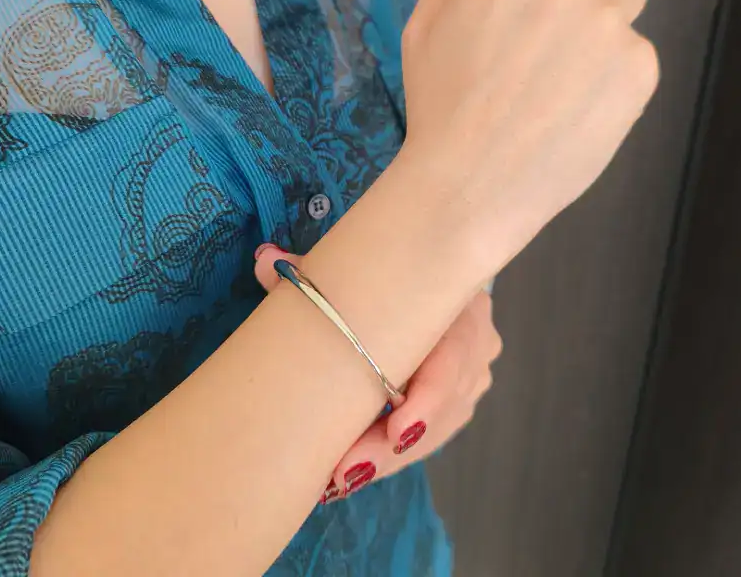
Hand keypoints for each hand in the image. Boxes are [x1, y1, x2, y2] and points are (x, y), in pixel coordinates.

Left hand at [254, 246, 501, 502]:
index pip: (455, 355)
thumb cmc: (391, 272)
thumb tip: (264, 261)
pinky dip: (391, 454)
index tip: (396, 433)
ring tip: (335, 479)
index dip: (429, 399)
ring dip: (387, 458)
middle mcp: (476, 342)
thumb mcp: (355, 269)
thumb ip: (314, 271)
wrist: (426, 276)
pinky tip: (351, 470)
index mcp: (458, 303)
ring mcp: (471, 375)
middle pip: (443, 406)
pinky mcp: (458, 400)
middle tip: (343, 473)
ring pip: (437, 430)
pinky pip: (430, 436)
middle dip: (390, 444)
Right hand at [398, 0, 657, 283]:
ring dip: (596, 27)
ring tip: (556, 81)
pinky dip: (612, 72)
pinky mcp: (639, 68)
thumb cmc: (440, 108)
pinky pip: (635, 49)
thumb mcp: (425, 23)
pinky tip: (573, 105)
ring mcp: (609, 23)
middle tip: (539, 41)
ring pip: (621, 0)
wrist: (469, 186)